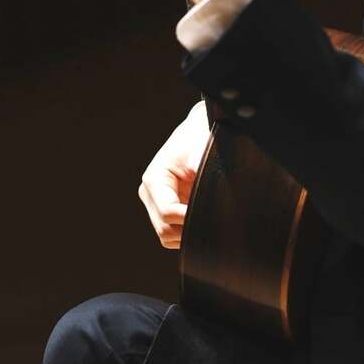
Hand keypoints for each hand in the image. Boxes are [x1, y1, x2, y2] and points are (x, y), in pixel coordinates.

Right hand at [139, 101, 210, 249]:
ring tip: (209, 217)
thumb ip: (202, 185)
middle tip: (214, 221)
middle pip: (165, 229)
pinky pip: (173, 232)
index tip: (212, 217)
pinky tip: (202, 216)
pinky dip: (188, 231)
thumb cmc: (200, 139)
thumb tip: (211, 212)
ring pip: (167, 235)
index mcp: (154, 179)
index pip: (167, 213)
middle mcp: (149, 192)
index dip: (189, 219)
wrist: (200, 128)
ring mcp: (155, 202)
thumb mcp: (202, 158)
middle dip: (189, 228)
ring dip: (188, 232)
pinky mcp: (164, 208)